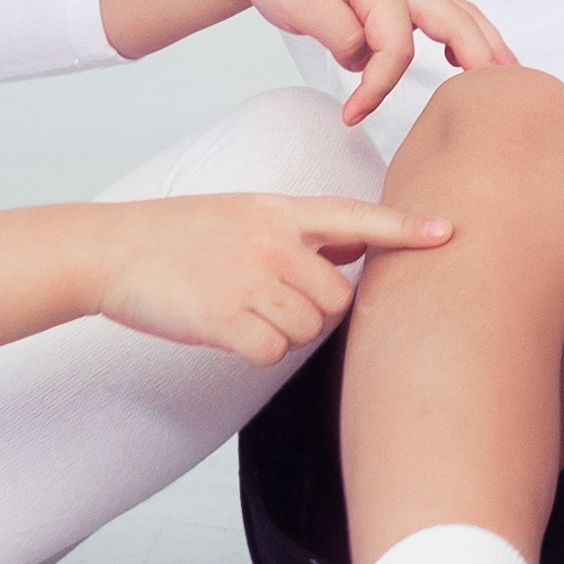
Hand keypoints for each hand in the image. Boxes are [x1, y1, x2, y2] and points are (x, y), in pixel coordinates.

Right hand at [86, 189, 456, 364]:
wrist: (114, 250)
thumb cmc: (179, 235)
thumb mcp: (245, 213)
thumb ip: (298, 231)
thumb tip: (347, 253)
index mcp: (280, 210)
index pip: (356, 217)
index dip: (404, 228)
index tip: (449, 233)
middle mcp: (273, 241)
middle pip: (340, 298)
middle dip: (319, 311)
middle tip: (276, 304)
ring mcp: (250, 279)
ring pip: (310, 329)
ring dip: (285, 332)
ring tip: (244, 310)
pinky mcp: (226, 319)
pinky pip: (273, 352)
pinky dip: (256, 352)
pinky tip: (228, 331)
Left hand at [217, 0, 512, 121]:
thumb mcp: (298, 1)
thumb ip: (337, 31)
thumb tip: (366, 60)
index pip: (397, 46)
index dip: (379, 86)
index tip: (351, 115)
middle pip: (454, 19)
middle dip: (480, 55)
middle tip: (500, 94)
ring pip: (457, 14)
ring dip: (484, 43)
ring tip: (508, 76)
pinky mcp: (392, 0)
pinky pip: (440, 17)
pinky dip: (462, 36)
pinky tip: (463, 60)